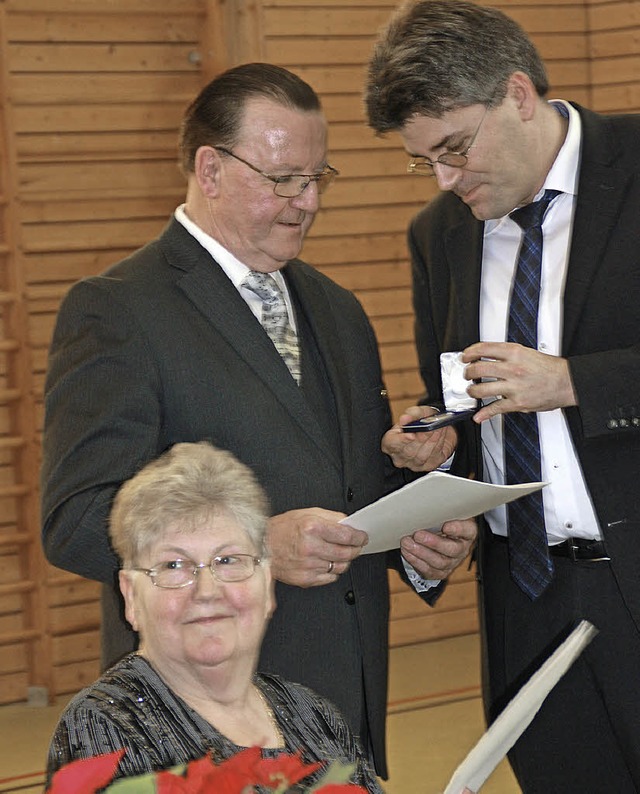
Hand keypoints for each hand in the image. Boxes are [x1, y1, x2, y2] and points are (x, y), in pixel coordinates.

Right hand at [267, 508, 367, 586]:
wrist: (261, 546)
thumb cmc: (282, 528)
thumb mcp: (307, 513)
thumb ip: (330, 517)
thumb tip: (349, 524)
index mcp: (312, 528)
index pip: (347, 535)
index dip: (359, 536)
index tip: (363, 537)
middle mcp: (310, 547)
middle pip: (347, 552)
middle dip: (356, 549)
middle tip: (356, 545)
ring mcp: (308, 565)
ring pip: (340, 566)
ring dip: (344, 560)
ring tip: (338, 553)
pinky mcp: (305, 579)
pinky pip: (330, 577)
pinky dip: (332, 570)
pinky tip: (326, 562)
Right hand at [381, 406, 457, 471]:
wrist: (433, 426)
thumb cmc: (419, 421)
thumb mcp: (415, 413)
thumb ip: (411, 414)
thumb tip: (405, 419)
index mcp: (390, 442)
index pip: (391, 443)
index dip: (401, 440)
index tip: (411, 435)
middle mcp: (400, 456)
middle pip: (409, 451)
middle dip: (422, 438)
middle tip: (431, 426)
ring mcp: (413, 463)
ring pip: (422, 456)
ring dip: (433, 440)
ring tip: (439, 428)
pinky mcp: (428, 466)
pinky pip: (434, 457)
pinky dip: (440, 444)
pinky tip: (441, 435)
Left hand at [400, 518, 476, 579]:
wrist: (437, 539)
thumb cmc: (442, 522)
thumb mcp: (445, 515)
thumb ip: (441, 512)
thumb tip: (426, 506)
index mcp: (467, 532)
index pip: (468, 530)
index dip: (457, 529)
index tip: (445, 526)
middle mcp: (462, 548)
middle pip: (452, 549)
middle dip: (434, 543)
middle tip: (418, 535)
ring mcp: (452, 562)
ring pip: (439, 562)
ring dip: (421, 552)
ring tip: (407, 543)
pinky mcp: (440, 572)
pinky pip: (429, 570)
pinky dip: (416, 560)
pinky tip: (407, 552)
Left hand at [462, 342, 576, 421]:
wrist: (567, 382)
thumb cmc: (549, 368)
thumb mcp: (526, 352)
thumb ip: (506, 354)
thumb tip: (487, 356)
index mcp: (514, 353)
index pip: (483, 349)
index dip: (469, 353)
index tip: (465, 357)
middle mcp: (512, 369)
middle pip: (478, 369)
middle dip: (468, 373)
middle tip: (467, 375)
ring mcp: (514, 387)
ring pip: (481, 389)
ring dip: (472, 391)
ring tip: (472, 391)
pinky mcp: (517, 403)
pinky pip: (495, 408)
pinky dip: (484, 414)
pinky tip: (478, 415)